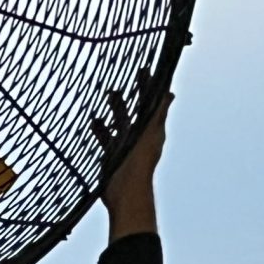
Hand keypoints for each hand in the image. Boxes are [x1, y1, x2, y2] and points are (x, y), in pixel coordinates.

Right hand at [92, 87, 168, 237]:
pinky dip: (101, 128)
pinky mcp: (113, 155)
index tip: (145, 70)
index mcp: (151, 129)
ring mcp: (126, 144)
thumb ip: (157, 113)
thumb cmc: (140, 163)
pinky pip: (106, 137)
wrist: (127, 192)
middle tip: (127, 77)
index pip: (151, 102)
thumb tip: (170, 93)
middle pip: (136, 109)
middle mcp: (140, 135)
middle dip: (132, 94)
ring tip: (108, 94)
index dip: (149, 86)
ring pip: (120, 121)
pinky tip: (93, 121)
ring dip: (115, 108)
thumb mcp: (149, 133)